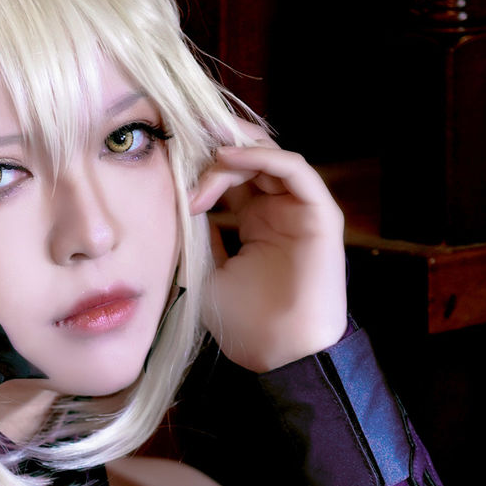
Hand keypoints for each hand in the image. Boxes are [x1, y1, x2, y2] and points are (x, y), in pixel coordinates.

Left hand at [190, 134, 348, 374]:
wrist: (281, 352)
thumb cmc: (244, 322)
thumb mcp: (203, 272)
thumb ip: (194, 236)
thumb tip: (173, 202)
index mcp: (255, 222)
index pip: (230, 175)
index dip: (200, 162)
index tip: (166, 156)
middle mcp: (278, 210)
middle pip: (249, 158)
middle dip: (214, 142)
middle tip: (181, 133)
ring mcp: (300, 209)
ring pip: (269, 157)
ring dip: (232, 149)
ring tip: (199, 149)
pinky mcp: (320, 213)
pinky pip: (294, 169)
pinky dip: (261, 157)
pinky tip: (227, 158)